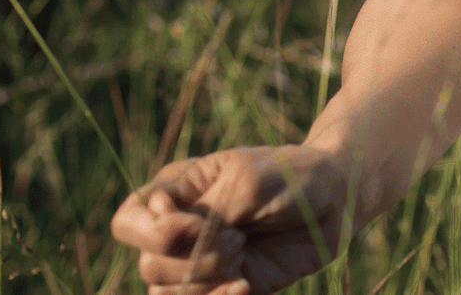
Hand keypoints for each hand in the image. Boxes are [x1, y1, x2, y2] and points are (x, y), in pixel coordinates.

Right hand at [110, 145, 350, 294]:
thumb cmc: (290, 177)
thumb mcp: (246, 182)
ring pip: (165, 293)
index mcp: (176, 189)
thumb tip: (158, 223)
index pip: (128, 221)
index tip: (202, 221)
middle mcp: (177, 227)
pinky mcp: (217, 288)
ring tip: (244, 255)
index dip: (157, 231)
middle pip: (148, 265)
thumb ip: (201, 213)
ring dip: (209, 279)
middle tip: (239, 236)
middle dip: (195, 258)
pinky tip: (245, 285)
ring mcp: (195, 261)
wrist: (333, 203)